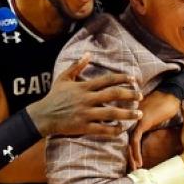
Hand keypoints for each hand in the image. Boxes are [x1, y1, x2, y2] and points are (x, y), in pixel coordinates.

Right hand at [27, 53, 142, 136]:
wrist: (42, 116)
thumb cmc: (54, 97)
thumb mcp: (63, 78)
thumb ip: (77, 66)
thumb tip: (88, 53)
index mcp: (83, 87)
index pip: (107, 80)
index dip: (122, 78)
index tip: (134, 79)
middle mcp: (86, 99)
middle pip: (113, 95)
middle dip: (130, 94)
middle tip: (141, 96)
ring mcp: (85, 114)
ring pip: (111, 113)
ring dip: (127, 114)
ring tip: (139, 114)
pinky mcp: (83, 127)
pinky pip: (102, 129)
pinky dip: (114, 130)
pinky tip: (122, 129)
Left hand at [127, 90, 179, 168]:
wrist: (172, 93)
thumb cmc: (165, 104)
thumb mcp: (153, 117)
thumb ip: (147, 126)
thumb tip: (148, 138)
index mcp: (130, 118)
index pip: (123, 137)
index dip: (126, 152)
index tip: (129, 164)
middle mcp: (129, 119)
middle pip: (123, 142)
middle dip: (127, 158)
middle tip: (129, 171)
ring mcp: (134, 120)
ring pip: (128, 143)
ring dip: (131, 158)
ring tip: (134, 170)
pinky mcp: (141, 122)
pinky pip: (135, 141)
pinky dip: (136, 152)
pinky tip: (139, 162)